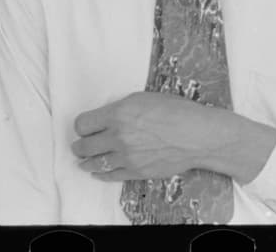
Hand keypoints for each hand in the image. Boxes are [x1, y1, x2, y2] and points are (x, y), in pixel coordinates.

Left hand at [71, 91, 225, 181]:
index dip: (81, 126)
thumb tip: (106, 117)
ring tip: (83, 161)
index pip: (82, 124)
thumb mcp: (141, 99)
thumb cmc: (175, 112)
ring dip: (86, 162)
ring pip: (95, 163)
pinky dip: (102, 175)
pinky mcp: (137, 171)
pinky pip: (112, 176)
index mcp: (117, 114)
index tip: (83, 128)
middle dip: (79, 146)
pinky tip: (98, 173)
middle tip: (78, 146)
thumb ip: (119, 109)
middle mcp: (118, 136)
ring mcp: (127, 156)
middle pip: (84, 146)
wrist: (197, 136)